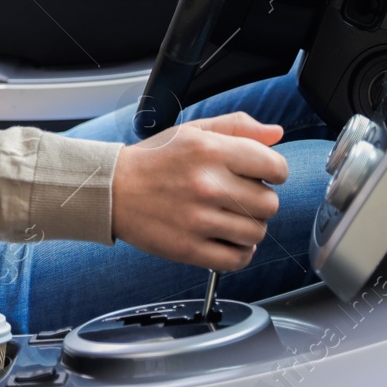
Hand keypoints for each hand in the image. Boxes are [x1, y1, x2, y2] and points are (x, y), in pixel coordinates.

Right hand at [110, 112, 289, 269]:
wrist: (111, 190)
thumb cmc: (153, 160)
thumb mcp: (193, 130)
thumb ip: (237, 126)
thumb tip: (276, 134)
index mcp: (210, 150)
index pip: (275, 167)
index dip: (275, 172)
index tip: (263, 175)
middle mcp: (207, 185)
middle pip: (270, 204)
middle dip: (261, 200)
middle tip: (240, 197)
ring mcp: (198, 220)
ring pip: (257, 233)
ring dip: (250, 227)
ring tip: (229, 218)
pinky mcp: (189, 249)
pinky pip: (237, 259)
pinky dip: (239, 253)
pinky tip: (226, 239)